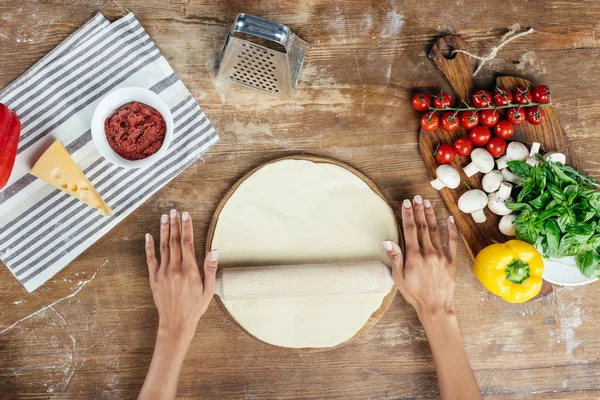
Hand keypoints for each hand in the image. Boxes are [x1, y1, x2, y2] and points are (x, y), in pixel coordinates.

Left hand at [141, 210, 218, 399]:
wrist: (176, 323)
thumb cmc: (195, 307)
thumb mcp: (208, 290)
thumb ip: (210, 269)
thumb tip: (214, 251)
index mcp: (189, 270)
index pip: (187, 243)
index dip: (186, 227)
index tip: (185, 215)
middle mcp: (174, 269)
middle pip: (175, 241)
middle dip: (175, 225)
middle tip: (174, 211)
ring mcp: (163, 273)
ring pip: (163, 247)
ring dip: (164, 231)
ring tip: (164, 217)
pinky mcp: (154, 279)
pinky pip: (151, 259)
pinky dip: (150, 246)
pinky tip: (149, 235)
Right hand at [383, 195, 457, 318]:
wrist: (435, 306)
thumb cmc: (414, 294)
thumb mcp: (399, 277)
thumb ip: (395, 257)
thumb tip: (387, 241)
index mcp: (414, 256)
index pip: (410, 230)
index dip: (407, 215)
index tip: (406, 203)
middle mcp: (428, 252)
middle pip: (423, 226)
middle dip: (419, 211)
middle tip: (416, 198)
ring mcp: (441, 255)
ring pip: (435, 230)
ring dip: (431, 215)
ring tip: (427, 203)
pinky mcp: (451, 260)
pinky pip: (452, 241)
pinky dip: (451, 228)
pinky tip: (449, 218)